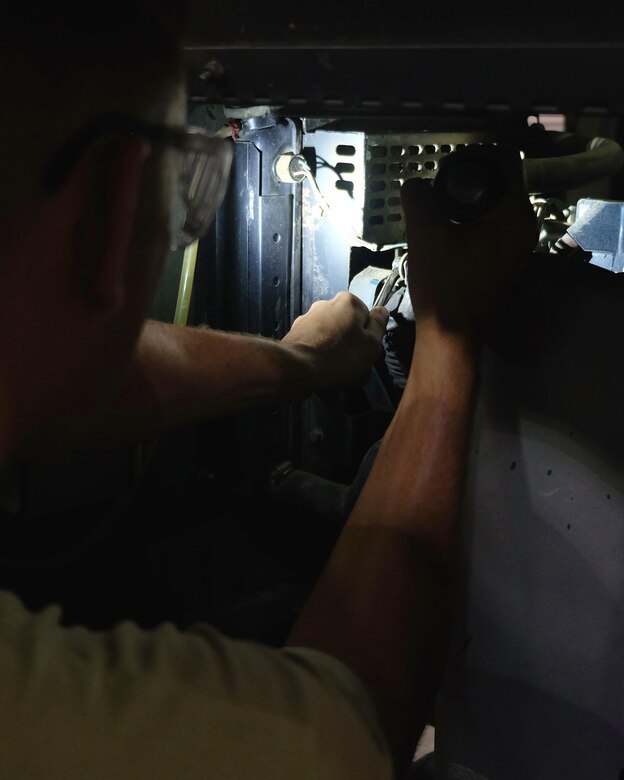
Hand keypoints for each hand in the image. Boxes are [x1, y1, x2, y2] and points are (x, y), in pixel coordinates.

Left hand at [281, 291, 388, 391]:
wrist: (298, 368)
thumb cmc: (339, 356)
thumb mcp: (371, 344)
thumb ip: (379, 325)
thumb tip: (382, 311)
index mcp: (348, 301)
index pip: (366, 316)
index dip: (368, 335)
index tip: (366, 350)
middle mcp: (326, 304)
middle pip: (346, 325)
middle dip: (350, 343)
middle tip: (353, 364)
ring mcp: (308, 318)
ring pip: (330, 336)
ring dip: (334, 352)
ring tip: (336, 373)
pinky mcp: (295, 334)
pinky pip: (315, 345)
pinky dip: (319, 356)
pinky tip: (321, 370)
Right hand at [401, 144, 537, 336]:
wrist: (451, 334)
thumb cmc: (443, 286)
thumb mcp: (424, 235)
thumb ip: (419, 198)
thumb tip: (416, 185)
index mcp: (514, 214)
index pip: (505, 158)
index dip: (474, 154)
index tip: (446, 168)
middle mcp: (524, 225)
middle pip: (503, 178)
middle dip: (470, 176)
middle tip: (440, 186)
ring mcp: (517, 244)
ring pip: (497, 201)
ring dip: (470, 197)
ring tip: (440, 206)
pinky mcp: (504, 257)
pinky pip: (493, 222)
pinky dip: (473, 217)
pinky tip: (448, 227)